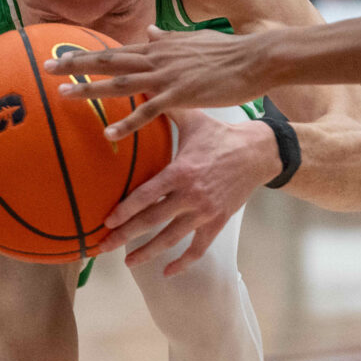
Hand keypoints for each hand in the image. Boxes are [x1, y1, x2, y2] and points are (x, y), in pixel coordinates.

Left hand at [46, 26, 274, 139]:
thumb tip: (149, 32)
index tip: (61, 54)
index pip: (115, 49)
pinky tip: (109, 132)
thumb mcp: (192, 41)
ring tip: (63, 96)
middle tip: (47, 68)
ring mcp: (167, 77)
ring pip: (120, 83)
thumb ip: (168, 39)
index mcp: (159, 48)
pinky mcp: (181, 95)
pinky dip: (127, 122)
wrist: (255, 59)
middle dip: (76, 64)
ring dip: (91, 89)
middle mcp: (157, 59)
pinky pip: (147, 111)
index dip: (87, 52)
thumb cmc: (227, 53)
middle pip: (109, 61)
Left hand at [103, 111, 274, 275]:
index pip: (147, 196)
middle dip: (125, 236)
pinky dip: (184, 262)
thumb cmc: (220, 135)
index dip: (125, 211)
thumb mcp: (193, 120)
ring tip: (127, 262)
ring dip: (148, 252)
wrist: (258, 153)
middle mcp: (191, 195)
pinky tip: (167, 272)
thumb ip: (165, 109)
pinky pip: (199, 247)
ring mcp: (205, 211)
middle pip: (153, 221)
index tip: (106, 222)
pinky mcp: (218, 221)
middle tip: (102, 247)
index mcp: (181, 171)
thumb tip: (142, 88)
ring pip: (172, 238)